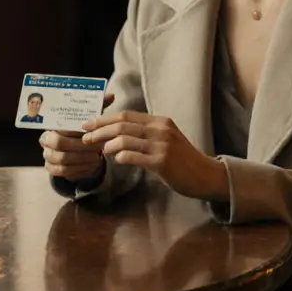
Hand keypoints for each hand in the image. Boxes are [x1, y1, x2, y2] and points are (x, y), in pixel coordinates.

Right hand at [40, 93, 114, 182]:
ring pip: (63, 159)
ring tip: (97, 156)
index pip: (61, 126)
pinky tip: (92, 165)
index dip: (77, 130)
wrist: (74, 151)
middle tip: (97, 147)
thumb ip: (97, 107)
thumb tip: (111, 95)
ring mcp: (48, 155)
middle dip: (81, 146)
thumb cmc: (81, 132)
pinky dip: (80, 169)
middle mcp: (46, 139)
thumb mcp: (88, 119)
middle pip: (59, 143)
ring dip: (82, 158)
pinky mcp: (53, 169)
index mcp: (52, 124)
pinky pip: (65, 171)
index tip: (94, 132)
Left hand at [82, 111, 227, 200]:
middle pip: (122, 125)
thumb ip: (145, 135)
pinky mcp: (162, 161)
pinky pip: (134, 156)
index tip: (89, 124)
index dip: (105, 119)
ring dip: (107, 144)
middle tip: (86, 137)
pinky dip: (121, 156)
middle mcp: (160, 129)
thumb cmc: (182, 160)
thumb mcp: (166, 140)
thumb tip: (118, 135)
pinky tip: (116, 160)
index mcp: (160, 121)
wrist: (205, 175)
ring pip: (125, 139)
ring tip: (99, 150)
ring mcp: (162, 145)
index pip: (126, 115)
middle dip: (100, 130)